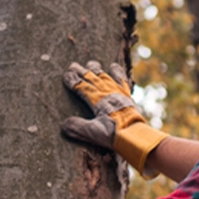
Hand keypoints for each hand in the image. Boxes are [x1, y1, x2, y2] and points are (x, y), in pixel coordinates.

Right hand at [60, 60, 168, 174]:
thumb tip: (64, 124)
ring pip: (105, 78)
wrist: (134, 134)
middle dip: (82, 72)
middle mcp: (107, 94)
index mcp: (97, 101)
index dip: (73, 81)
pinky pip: (122, 81)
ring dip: (97, 70)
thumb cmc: (113, 133)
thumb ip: (77, 127)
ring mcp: (118, 93)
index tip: (66, 74)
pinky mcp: (127, 96)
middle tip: (73, 65)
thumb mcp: (92, 132)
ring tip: (91, 63)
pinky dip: (118, 73)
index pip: (82, 88)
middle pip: (92, 79)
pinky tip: (114, 66)